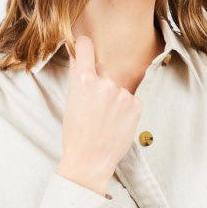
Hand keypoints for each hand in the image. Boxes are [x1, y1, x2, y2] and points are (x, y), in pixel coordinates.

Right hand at [56, 35, 142, 194]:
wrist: (90, 161)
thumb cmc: (76, 134)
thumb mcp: (71, 101)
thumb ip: (77, 75)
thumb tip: (76, 52)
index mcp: (84, 79)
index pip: (86, 46)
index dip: (84, 46)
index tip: (84, 47)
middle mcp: (105, 82)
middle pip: (103, 69)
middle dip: (98, 81)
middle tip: (93, 106)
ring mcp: (122, 93)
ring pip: (117, 86)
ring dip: (113, 98)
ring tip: (105, 120)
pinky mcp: (136, 104)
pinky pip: (130, 99)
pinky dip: (125, 108)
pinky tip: (116, 123)